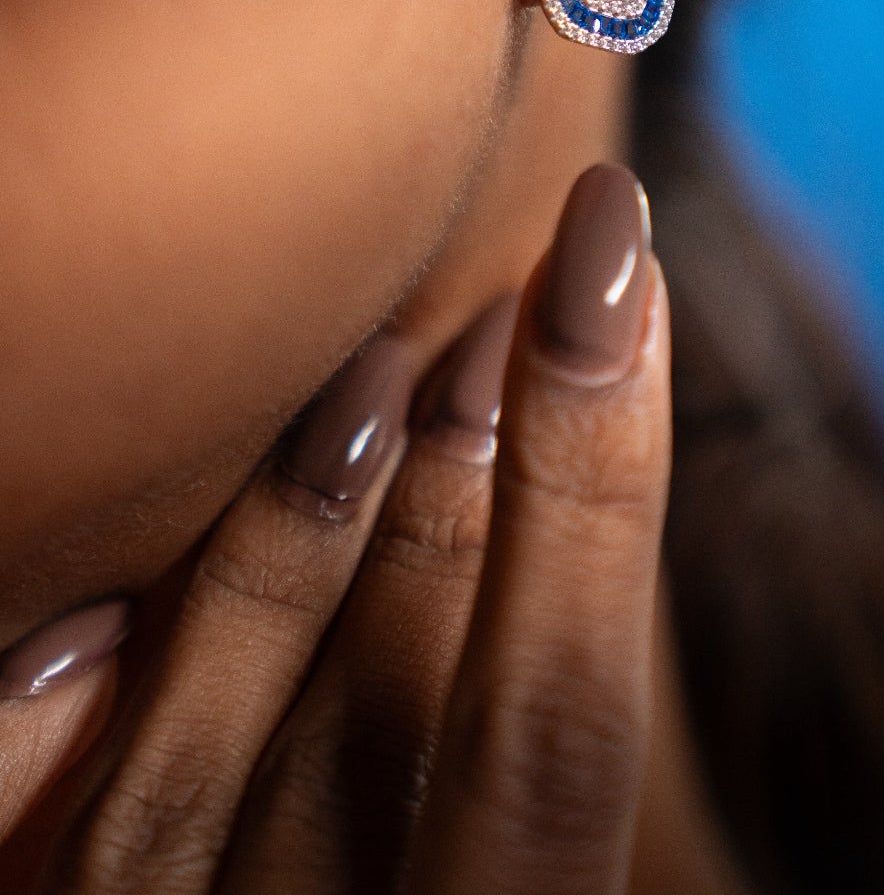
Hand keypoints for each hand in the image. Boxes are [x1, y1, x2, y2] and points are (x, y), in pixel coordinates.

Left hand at [0, 164, 668, 893]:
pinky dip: (45, 733)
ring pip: (189, 778)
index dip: (599, 492)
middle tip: (515, 274)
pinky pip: (31, 859)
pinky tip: (84, 612)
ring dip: (280, 550)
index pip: (559, 738)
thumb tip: (541, 502)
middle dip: (454, 482)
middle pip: (389, 729)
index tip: (619, 255)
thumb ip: (536, 776)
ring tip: (366, 362)